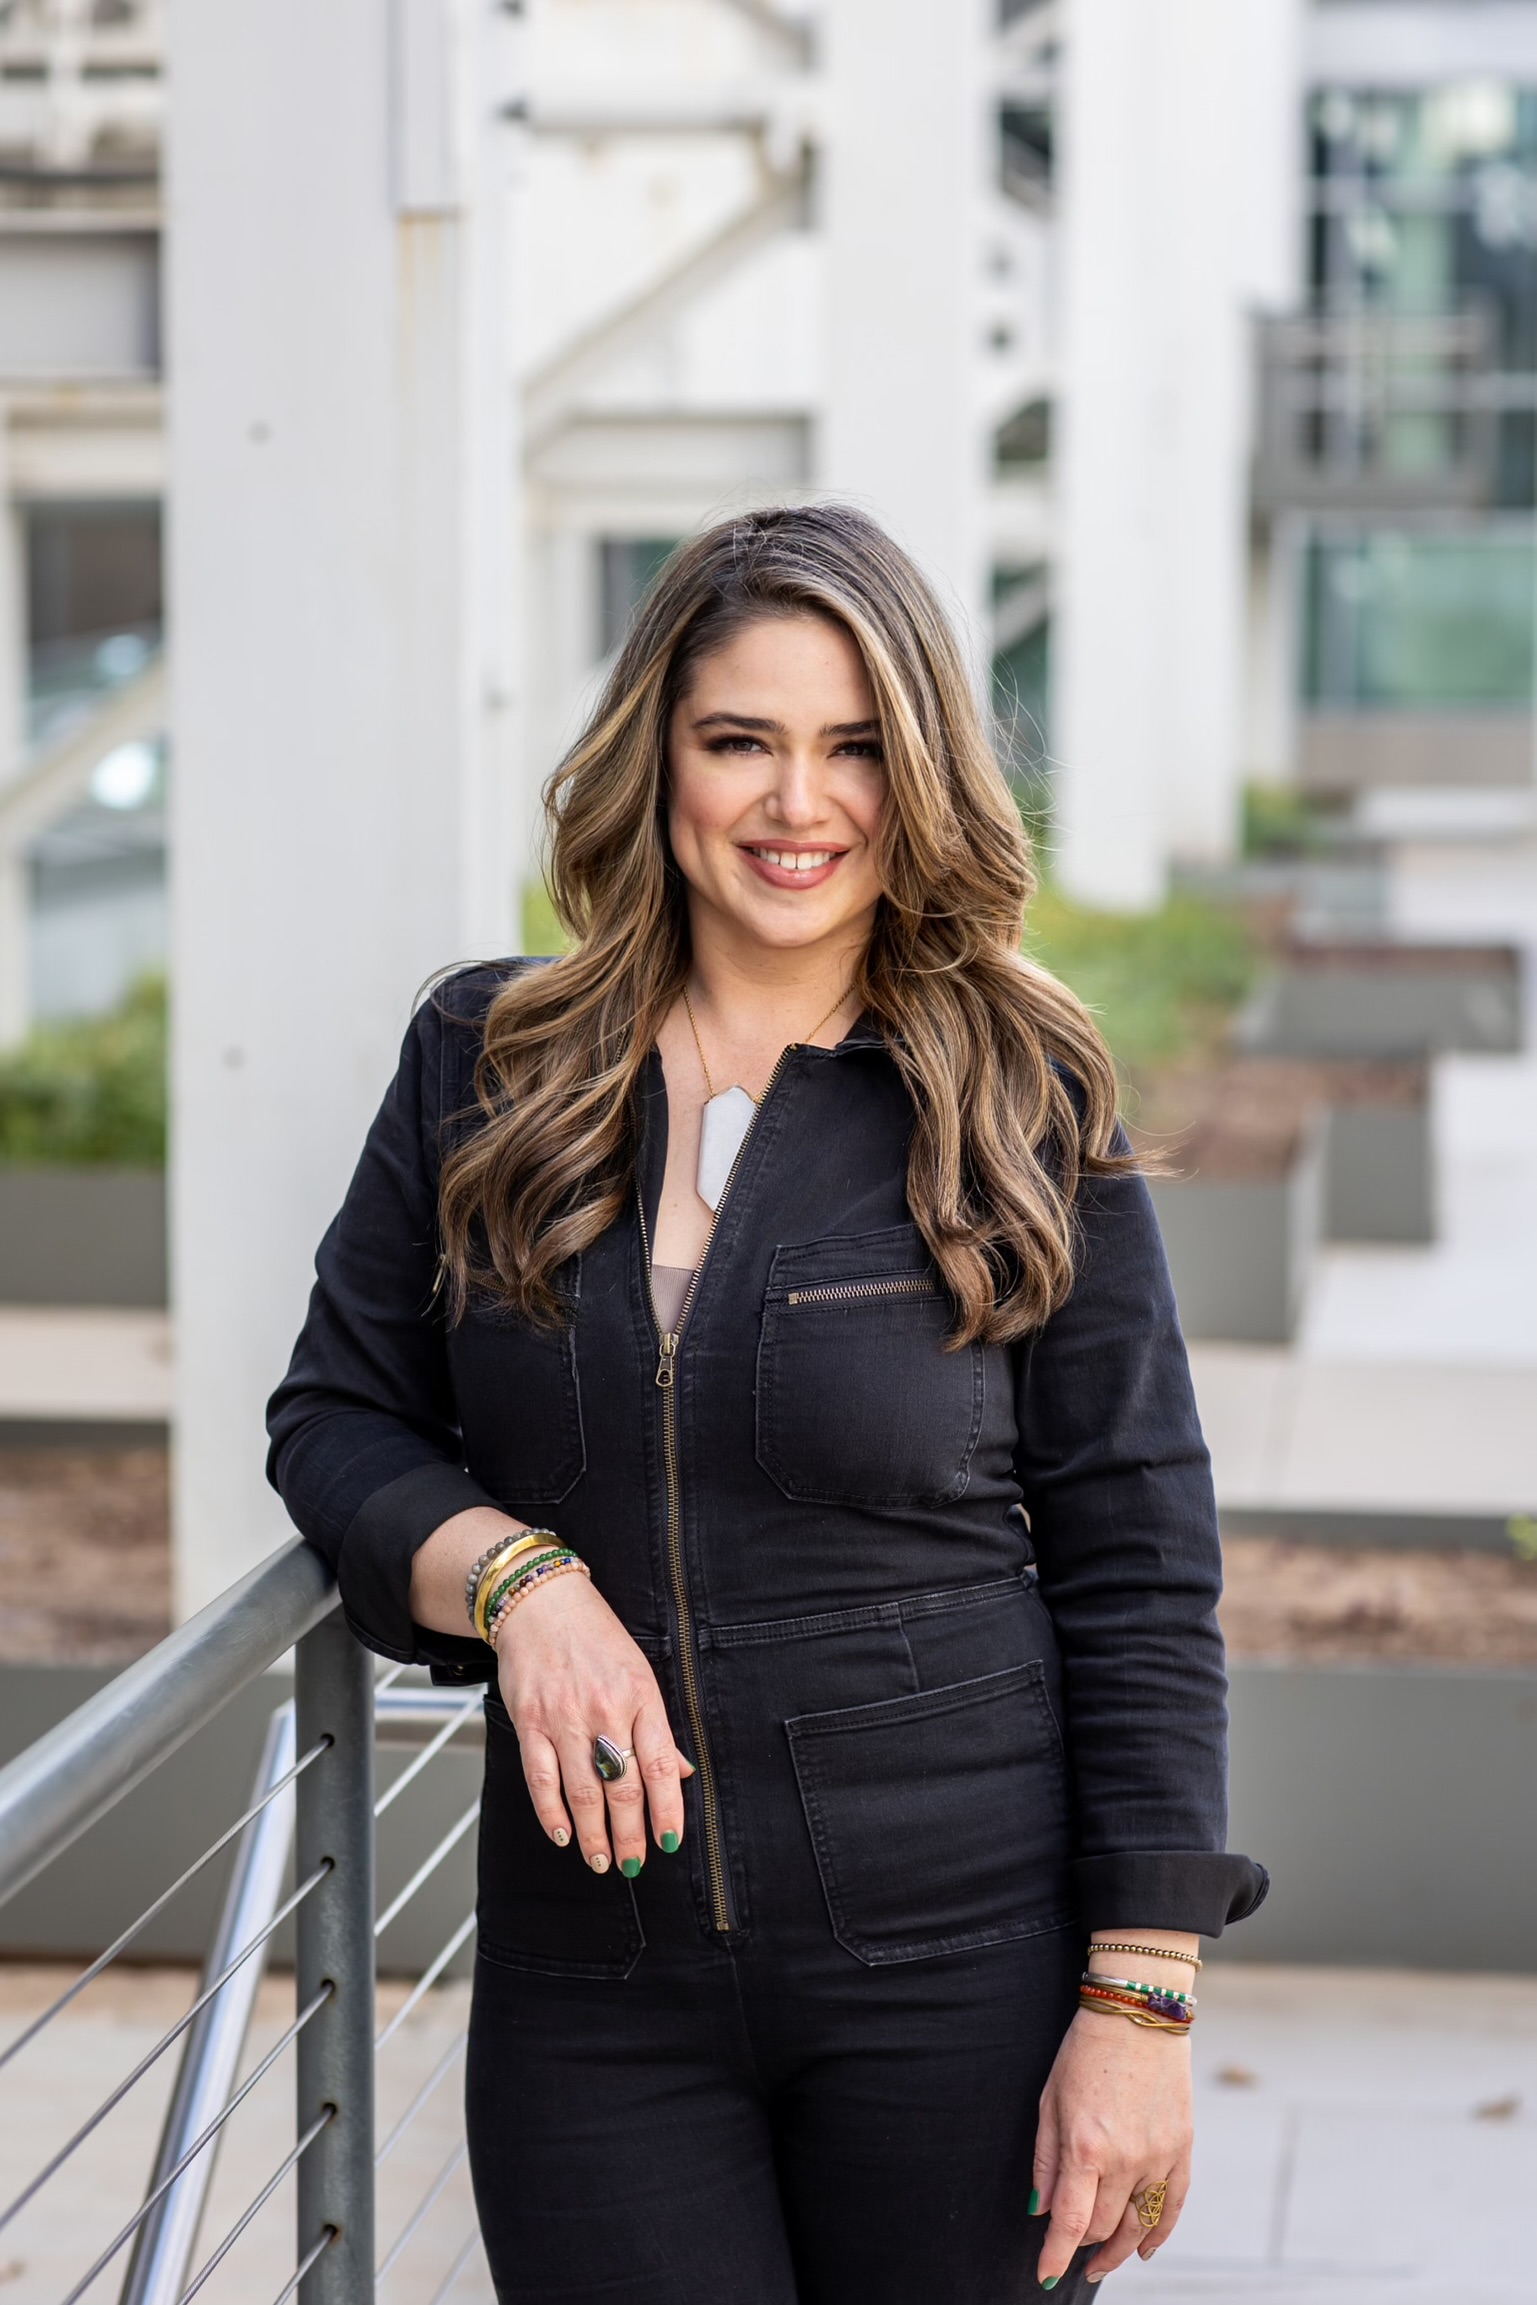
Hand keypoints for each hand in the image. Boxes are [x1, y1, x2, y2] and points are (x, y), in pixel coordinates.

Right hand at [493, 1570, 694, 1875]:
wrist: (542, 1603)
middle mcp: (605, 1710)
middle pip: (622, 1787)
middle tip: (634, 1863)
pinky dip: (551, 1813)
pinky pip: (542, 1778)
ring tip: (600, 1860)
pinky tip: (563, 1833)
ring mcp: (565, 1718)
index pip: (661, 1766)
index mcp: (641, 1696)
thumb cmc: (595, 1637)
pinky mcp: (531, 1722)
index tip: (670, 1840)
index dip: (668, 1809)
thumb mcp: (640, 1672)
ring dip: (593, 1834)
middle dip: (630, 1835)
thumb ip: (658, 1726)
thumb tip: (682, 1773)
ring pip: (582, 1792)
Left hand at [1032, 2009, 1192, 2285]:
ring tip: (1101, 2263)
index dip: (1055, 2255)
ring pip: (1137, 2224)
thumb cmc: (1085, 2050)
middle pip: (1102, 2226)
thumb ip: (1046, 2160)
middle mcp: (1126, 2160)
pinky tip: (1144, 2248)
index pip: (1070, 2222)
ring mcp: (1159, 2157)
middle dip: (1082, 2244)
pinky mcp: (1183, 2148)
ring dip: (1118, 2249)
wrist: (1139, 2014)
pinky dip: (1158, 2233)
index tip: (1045, 2274)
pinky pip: (1172, 2206)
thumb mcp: (1050, 2099)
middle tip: (1070, 2252)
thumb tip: (1041, 2210)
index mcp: (1086, 2147)